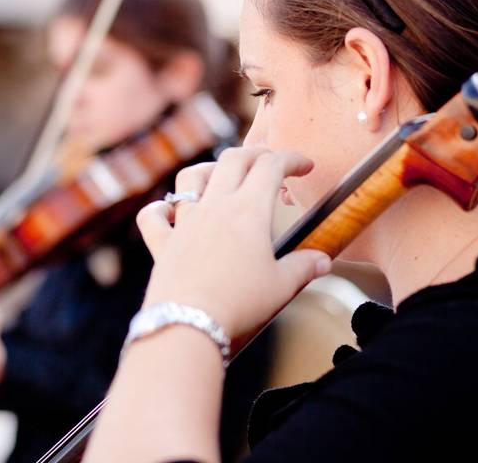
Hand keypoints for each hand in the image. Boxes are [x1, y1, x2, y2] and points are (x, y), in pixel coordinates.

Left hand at [136, 147, 330, 342]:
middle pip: (233, 160)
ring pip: (191, 177)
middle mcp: (214, 207)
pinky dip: (160, 209)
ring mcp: (184, 222)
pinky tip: (168, 211)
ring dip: (208, 169)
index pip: (271, 167)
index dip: (291, 159)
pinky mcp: (162, 243)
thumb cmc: (240, 304)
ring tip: (221, 176)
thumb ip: (304, 267)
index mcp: (248, 211)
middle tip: (270, 162)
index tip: (305, 165)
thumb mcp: (282, 287)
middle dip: (255, 154)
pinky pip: (153, 216)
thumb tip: (324, 260)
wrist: (189, 324)